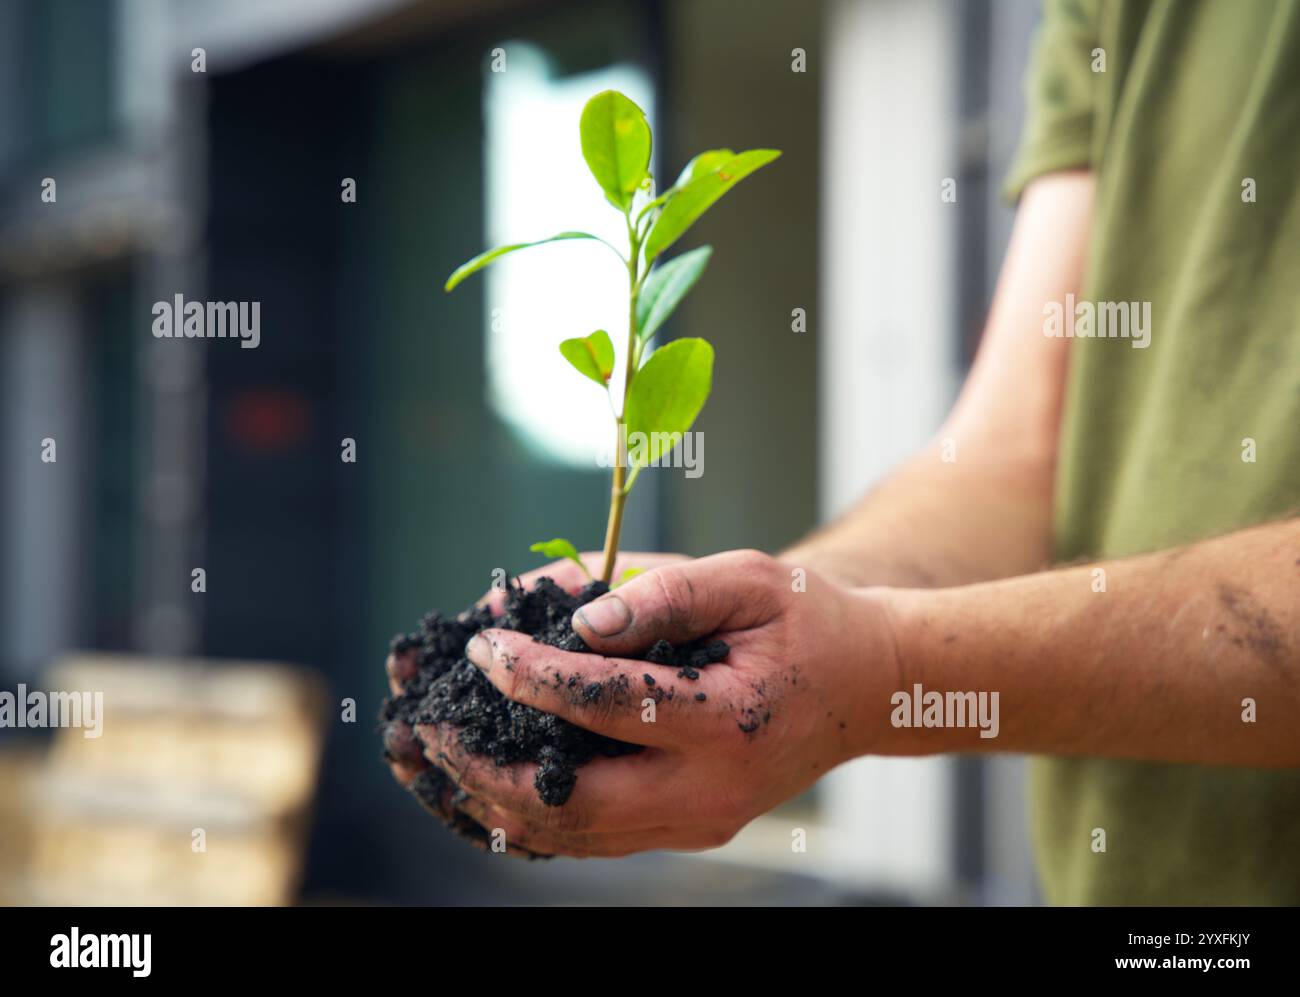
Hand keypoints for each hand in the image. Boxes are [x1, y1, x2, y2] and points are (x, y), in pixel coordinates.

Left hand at [412, 549, 898, 857]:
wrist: (868, 688)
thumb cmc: (810, 621)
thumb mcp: (752, 579)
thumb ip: (668, 592)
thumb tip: (580, 618)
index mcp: (725, 723)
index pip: (606, 706)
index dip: (532, 675)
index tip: (482, 641)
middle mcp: (708, 792)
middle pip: (572, 802)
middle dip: (485, 763)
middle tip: (428, 723)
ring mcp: (697, 823)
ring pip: (573, 834)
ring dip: (493, 796)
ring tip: (435, 755)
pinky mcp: (686, 829)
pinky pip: (592, 835)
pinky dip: (530, 813)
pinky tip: (482, 783)